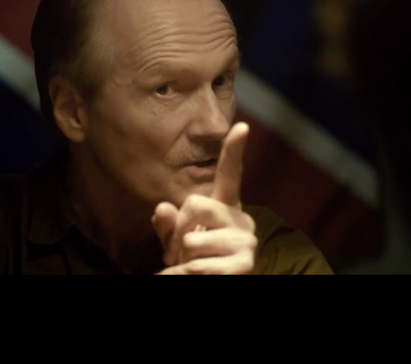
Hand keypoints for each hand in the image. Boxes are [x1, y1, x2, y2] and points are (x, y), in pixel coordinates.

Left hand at [152, 122, 256, 274]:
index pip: (231, 174)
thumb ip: (168, 223)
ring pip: (193, 239)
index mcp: (227, 206)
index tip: (241, 126)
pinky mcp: (246, 265)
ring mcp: (247, 242)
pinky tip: (194, 276)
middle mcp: (242, 219)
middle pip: (196, 203)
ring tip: (190, 267)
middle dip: (178, 229)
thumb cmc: (193, 260)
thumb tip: (163, 209)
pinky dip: (185, 274)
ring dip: (182, 258)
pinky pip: (199, 265)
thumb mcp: (175, 239)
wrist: (210, 284)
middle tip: (176, 253)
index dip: (234, 151)